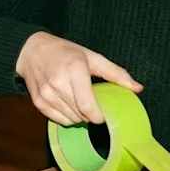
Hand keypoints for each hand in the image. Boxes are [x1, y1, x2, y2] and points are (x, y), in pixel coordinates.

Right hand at [15, 31, 142, 126]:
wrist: (31, 50)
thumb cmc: (65, 52)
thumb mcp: (93, 57)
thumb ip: (116, 73)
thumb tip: (138, 88)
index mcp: (74, 70)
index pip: (87, 105)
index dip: (97, 116)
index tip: (102, 114)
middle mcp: (58, 83)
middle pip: (80, 114)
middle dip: (89, 115)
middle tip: (92, 104)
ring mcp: (46, 94)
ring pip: (69, 119)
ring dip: (78, 117)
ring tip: (78, 102)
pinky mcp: (37, 102)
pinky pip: (57, 120)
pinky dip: (66, 117)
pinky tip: (67, 105)